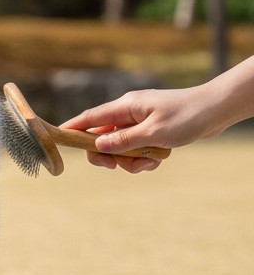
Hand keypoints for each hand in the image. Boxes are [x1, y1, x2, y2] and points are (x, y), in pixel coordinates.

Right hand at [62, 86, 221, 172]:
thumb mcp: (153, 133)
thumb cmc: (187, 116)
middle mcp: (128, 114)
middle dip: (107, 156)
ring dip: (129, 161)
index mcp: (125, 107)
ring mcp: (139, 123)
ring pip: (119, 148)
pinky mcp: (150, 131)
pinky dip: (142, 159)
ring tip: (147, 164)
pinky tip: (156, 161)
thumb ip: (123, 141)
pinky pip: (135, 150)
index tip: (57, 139)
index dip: (72, 129)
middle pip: (101, 138)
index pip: (90, 118)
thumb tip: (97, 146)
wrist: (218, 110)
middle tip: (116, 167)